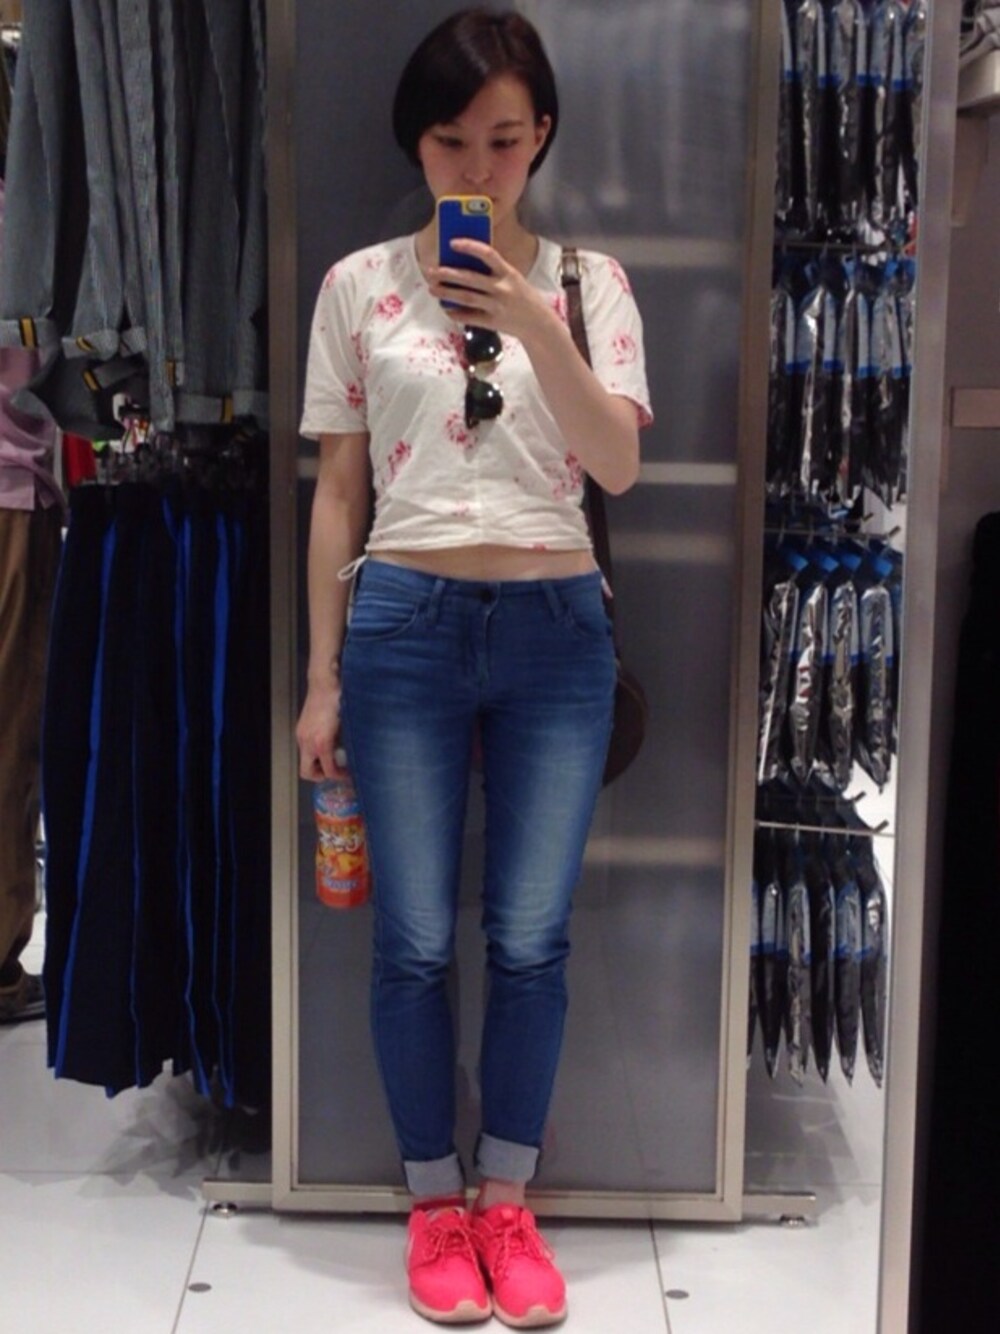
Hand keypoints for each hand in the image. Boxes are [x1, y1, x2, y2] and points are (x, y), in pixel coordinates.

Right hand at [296, 679, 346, 780]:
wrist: (324, 684)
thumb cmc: (338, 701)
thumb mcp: (347, 725)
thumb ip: (345, 744)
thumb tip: (350, 756)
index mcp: (322, 742)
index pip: (328, 770)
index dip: (339, 776)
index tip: (347, 775)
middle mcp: (308, 742)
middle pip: (307, 772)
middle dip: (320, 776)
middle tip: (333, 771)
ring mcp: (302, 735)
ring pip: (305, 760)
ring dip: (316, 763)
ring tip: (331, 757)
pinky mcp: (300, 729)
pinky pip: (304, 748)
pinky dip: (313, 752)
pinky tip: (326, 744)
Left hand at [425, 238, 553, 344]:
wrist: (539, 324)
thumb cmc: (522, 297)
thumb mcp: (513, 279)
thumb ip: (493, 272)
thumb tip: (464, 264)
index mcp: (508, 273)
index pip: (488, 254)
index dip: (469, 247)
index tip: (452, 243)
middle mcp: (503, 289)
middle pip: (470, 279)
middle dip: (448, 274)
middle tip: (432, 271)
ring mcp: (497, 307)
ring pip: (467, 298)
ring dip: (447, 293)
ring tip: (432, 289)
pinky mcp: (494, 323)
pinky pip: (470, 318)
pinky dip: (456, 314)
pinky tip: (446, 309)